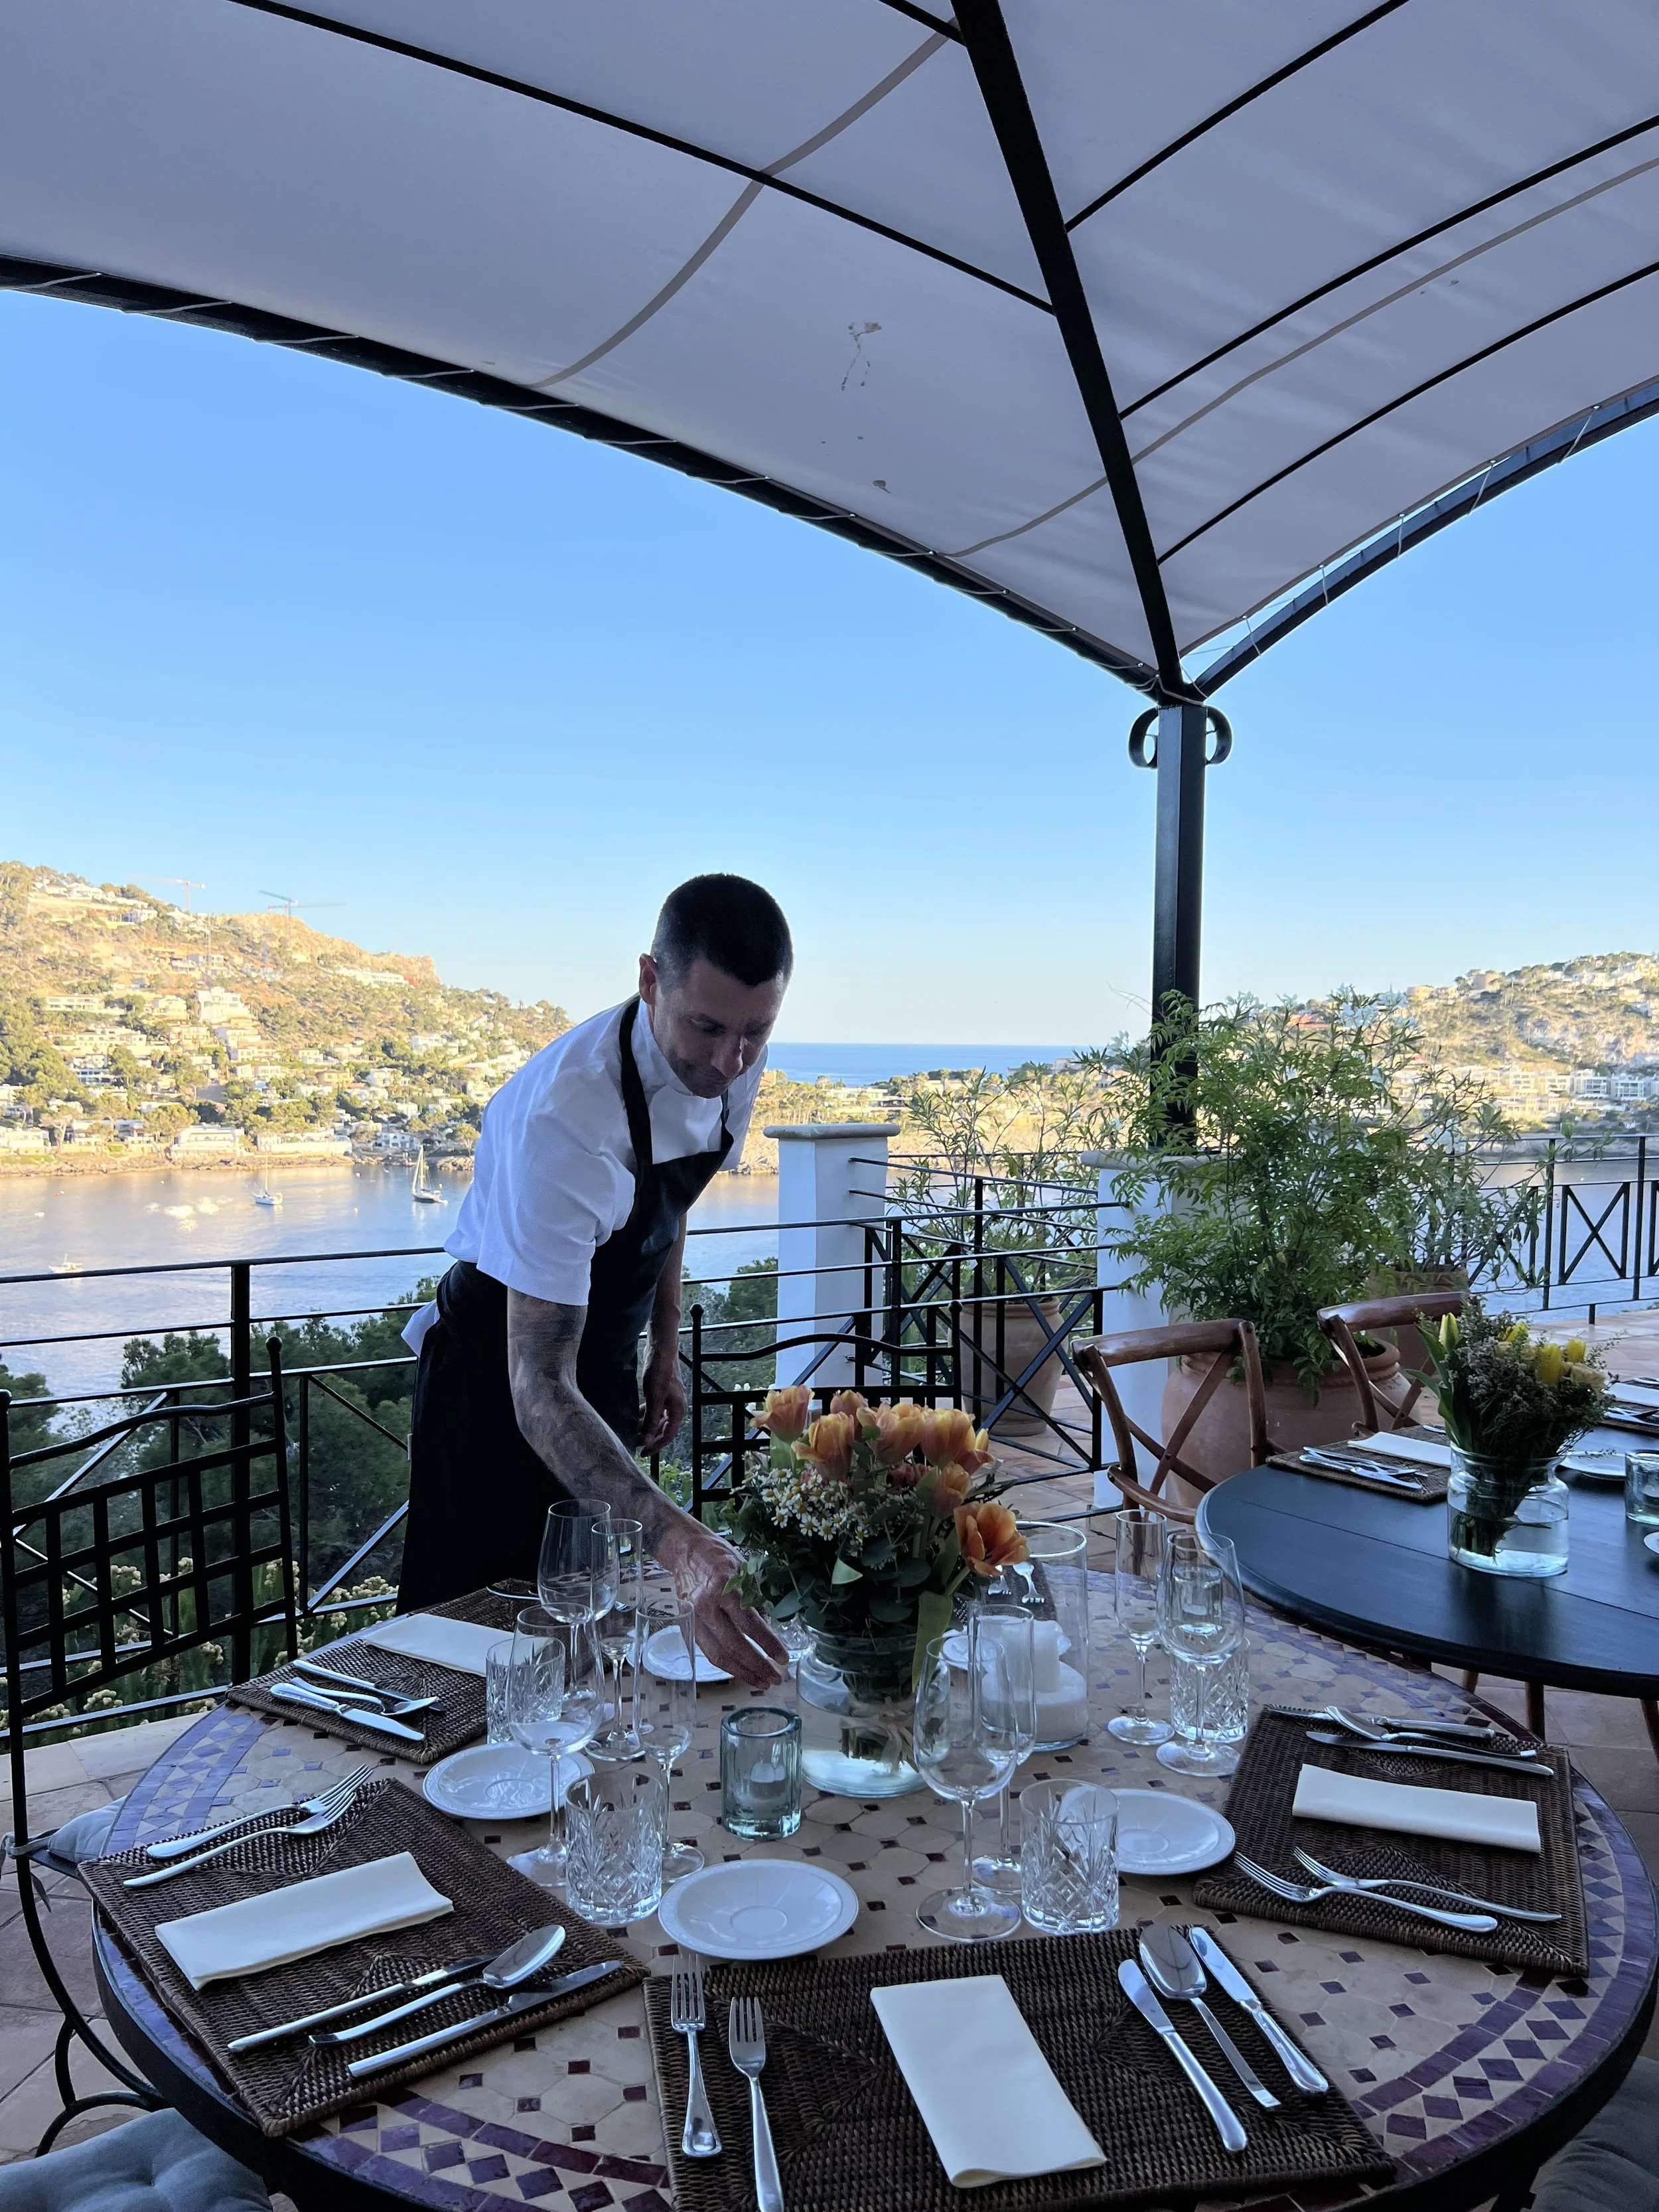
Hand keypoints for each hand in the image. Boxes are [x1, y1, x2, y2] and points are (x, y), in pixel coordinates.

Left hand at [639, 1337, 686, 1457]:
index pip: (668, 1435)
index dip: (656, 1445)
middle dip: (651, 1437)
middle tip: (635, 1444)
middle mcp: (676, 1407)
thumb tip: (647, 1441)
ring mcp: (669, 1400)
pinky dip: (646, 1415)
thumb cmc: (660, 1373)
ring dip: (647, 1427)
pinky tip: (636, 1417)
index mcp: (678, 1410)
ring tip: (633, 1433)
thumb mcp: (654, 1399)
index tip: (643, 1453)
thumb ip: (651, 1421)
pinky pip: (654, 1410)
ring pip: (658, 1419)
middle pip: (664, 1429)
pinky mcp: (662, 1394)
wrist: (661, 1351)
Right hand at [656, 1519, 788, 1691]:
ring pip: (718, 1655)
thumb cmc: (719, 1558)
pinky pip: (708, 1651)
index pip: (750, 1624)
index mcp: (724, 1588)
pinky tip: (742, 1671)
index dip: (768, 1644)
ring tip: (762, 1682)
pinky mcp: (687, 1626)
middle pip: (733, 1645)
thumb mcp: (745, 1572)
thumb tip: (768, 1632)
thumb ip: (756, 1602)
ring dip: (742, 1672)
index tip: (783, 1658)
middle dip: (757, 1665)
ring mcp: (694, 1618)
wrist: (685, 1551)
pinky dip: (727, 1664)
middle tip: (776, 1678)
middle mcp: (706, 1605)